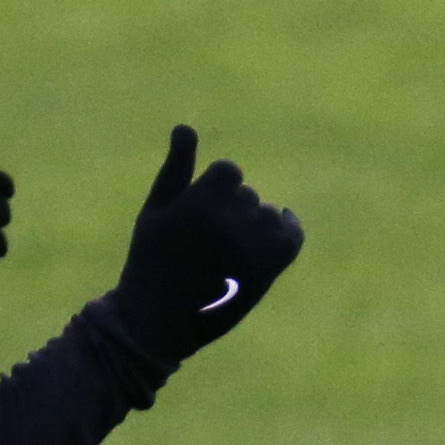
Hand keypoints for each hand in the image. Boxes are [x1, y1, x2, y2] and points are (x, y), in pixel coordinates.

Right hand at [102, 126, 304, 365]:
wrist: (163, 317)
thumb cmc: (153, 259)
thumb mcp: (157, 209)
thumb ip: (176, 167)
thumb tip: (186, 127)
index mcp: (203, 203)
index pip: (230, 171)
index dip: (215, 190)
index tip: (200, 213)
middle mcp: (234, 223)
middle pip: (248, 196)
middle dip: (231, 212)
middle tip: (207, 243)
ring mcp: (255, 248)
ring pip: (269, 215)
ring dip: (254, 227)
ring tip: (228, 254)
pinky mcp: (270, 269)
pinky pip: (292, 235)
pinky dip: (287, 231)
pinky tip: (275, 233)